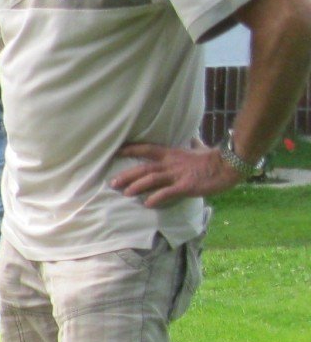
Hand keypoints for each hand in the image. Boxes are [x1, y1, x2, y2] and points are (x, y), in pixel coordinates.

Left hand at [110, 139, 239, 206]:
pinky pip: (168, 192)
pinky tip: (148, 204)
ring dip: (137, 186)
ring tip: (125, 193)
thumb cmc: (214, 158)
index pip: (147, 149)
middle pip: (144, 168)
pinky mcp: (186, 186)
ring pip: (152, 179)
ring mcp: (178, 175)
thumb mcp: (199, 148)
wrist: (230, 165)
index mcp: (172, 154)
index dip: (131, 150)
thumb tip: (192, 137)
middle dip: (127, 175)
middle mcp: (171, 164)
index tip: (116, 152)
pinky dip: (157, 198)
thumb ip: (192, 144)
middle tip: (112, 183)